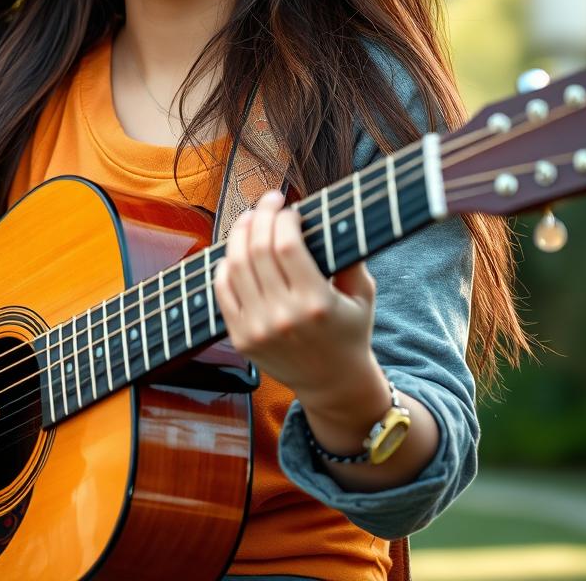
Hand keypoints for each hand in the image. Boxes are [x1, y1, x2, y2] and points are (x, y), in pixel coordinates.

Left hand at [213, 189, 379, 409]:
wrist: (333, 384)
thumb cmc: (350, 332)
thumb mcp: (363, 296)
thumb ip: (351, 258)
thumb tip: (332, 217)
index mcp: (316, 304)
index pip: (286, 245)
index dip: (283, 219)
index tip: (290, 209)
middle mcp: (283, 317)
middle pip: (257, 250)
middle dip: (261, 215)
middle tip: (268, 201)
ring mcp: (258, 329)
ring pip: (235, 266)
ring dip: (240, 234)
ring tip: (250, 219)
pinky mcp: (241, 338)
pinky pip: (222, 290)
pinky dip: (225, 265)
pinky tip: (236, 251)